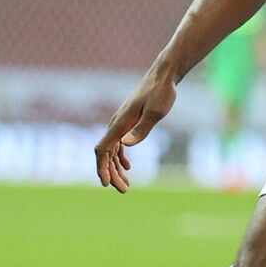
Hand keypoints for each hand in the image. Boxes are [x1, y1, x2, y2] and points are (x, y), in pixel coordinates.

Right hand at [94, 70, 175, 192]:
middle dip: (111, 173)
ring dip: (116, 168)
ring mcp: (120, 123)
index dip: (102, 167)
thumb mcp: (155, 112)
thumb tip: (125, 145)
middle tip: (124, 190)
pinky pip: (118, 144)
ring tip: (125, 185)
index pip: (102, 149)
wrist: (163, 76)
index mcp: (119, 123)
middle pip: (106, 154)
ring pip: (112, 150)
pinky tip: (127, 167)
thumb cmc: (161, 93)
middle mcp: (116, 124)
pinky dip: (120, 157)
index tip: (107, 184)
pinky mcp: (128, 122)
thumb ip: (142, 129)